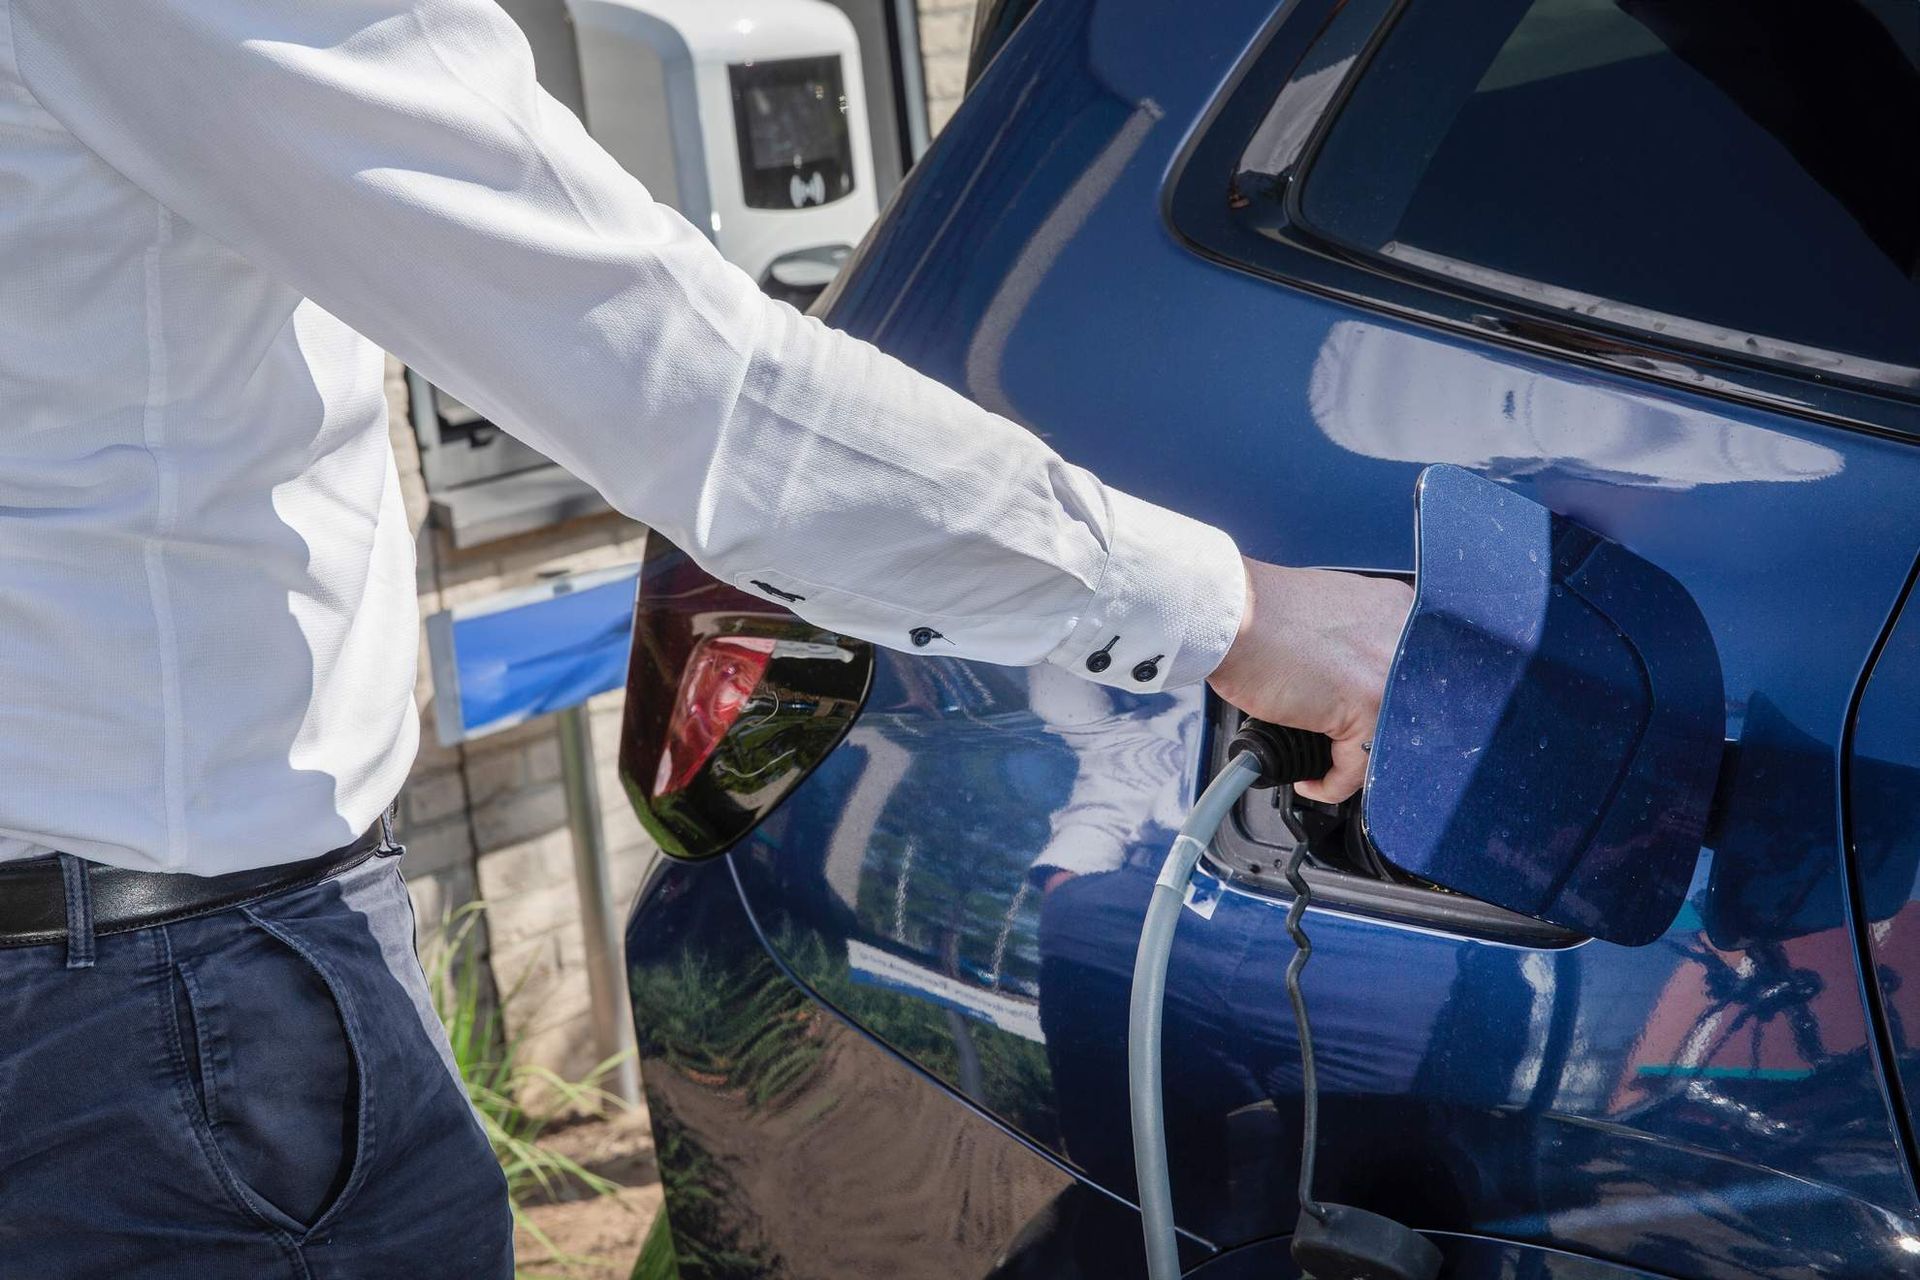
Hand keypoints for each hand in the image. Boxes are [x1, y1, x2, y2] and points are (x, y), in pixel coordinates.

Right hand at [1207, 558, 1411, 803]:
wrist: (1227, 612)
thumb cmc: (1255, 612)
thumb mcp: (1321, 613)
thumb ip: (1347, 639)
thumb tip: (1345, 676)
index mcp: (1396, 608)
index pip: (1405, 674)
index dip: (1378, 703)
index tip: (1351, 718)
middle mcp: (1406, 636)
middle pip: (1405, 710)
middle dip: (1371, 737)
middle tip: (1336, 747)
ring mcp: (1391, 670)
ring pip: (1387, 741)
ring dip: (1354, 762)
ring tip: (1323, 765)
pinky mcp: (1368, 703)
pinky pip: (1359, 766)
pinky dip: (1334, 783)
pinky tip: (1311, 779)